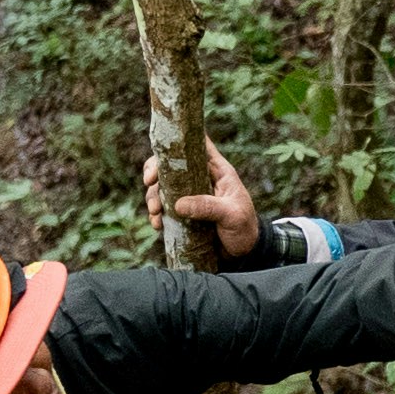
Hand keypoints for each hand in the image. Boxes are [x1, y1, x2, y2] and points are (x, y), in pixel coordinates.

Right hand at [149, 140, 266, 269]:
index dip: (178, 141)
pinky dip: (156, 214)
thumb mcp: (231, 215)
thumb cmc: (244, 227)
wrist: (244, 252)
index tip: (162, 151)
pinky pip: (163, 208)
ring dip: (153, 196)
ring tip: (155, 212)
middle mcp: (200, 179)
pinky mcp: (182, 213)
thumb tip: (178, 204)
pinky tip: (157, 224)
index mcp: (216, 171)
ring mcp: (189, 195)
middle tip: (149, 183)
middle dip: (155, 171)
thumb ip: (208, 206)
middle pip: (170, 164)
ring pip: (162, 186)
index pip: (197, 144)